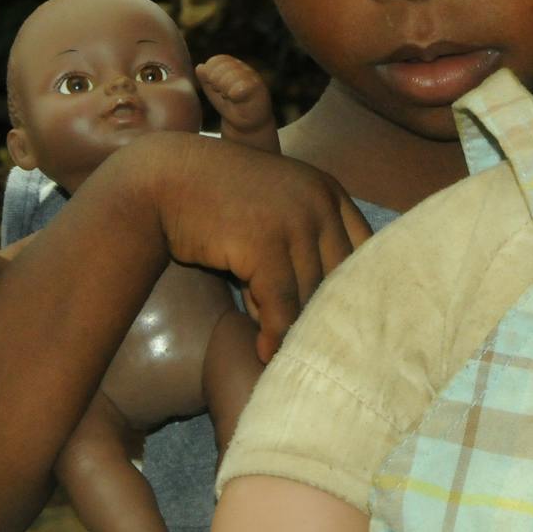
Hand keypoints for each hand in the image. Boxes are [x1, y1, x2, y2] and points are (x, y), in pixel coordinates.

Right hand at [127, 134, 373, 362]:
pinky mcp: (266, 243)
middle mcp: (320, 202)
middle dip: (324, 315)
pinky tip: (264, 352)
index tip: (347, 321)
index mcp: (329, 191)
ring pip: (311, 295)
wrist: (166, 179)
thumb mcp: (276, 208)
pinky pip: (282, 304)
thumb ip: (305, 244)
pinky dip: (275, 333)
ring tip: (280, 351)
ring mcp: (295, 221)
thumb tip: (325, 306)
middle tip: (316, 351)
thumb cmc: (218, 200)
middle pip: (342, 277)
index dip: (358, 289)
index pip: (366, 250)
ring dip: (293, 326)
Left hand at [197, 54, 279, 151]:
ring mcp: (252, 77)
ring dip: (225, 89)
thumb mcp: (213, 91)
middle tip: (222, 94)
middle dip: (216, 82)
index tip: (213, 86)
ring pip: (231, 76)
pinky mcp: (258, 89)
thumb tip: (200, 67)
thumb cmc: (230, 105)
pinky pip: (242, 86)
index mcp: (231, 65)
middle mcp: (243, 68)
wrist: (247, 123)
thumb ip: (205, 78)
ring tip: (228, 97)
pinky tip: (234, 99)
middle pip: (222, 67)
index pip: (216, 61)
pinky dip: (234, 93)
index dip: (210, 74)